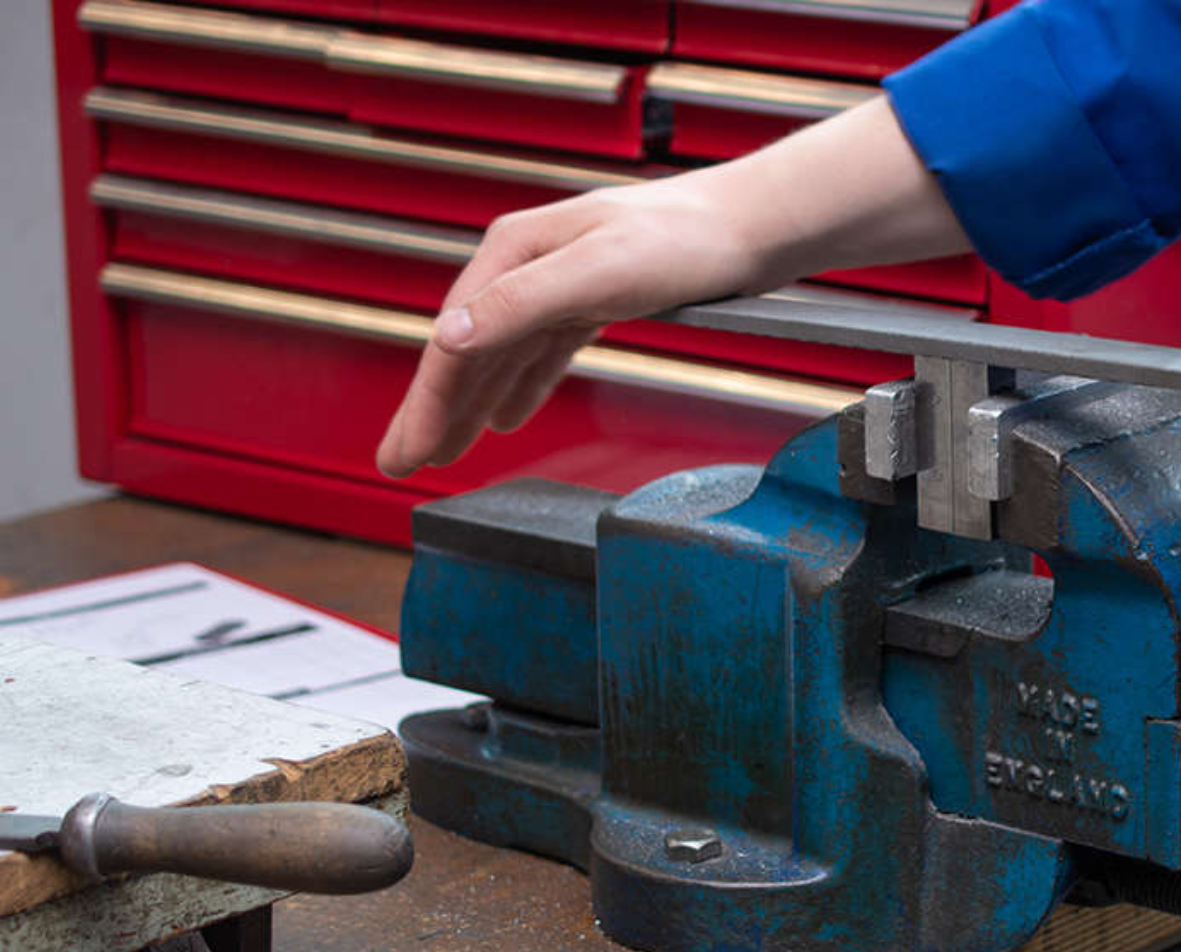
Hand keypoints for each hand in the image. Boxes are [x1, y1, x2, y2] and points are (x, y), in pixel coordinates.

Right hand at [374, 174, 762, 478]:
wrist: (746, 226)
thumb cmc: (682, 239)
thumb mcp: (596, 272)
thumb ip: (520, 303)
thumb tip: (449, 337)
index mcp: (514, 254)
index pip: (453, 343)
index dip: (424, 403)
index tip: (403, 453)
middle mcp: (527, 266)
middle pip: (467, 352)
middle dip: (434, 412)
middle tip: (402, 463)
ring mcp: (560, 284)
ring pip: (500, 356)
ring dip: (469, 406)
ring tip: (444, 450)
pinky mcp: (593, 301)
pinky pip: (540, 352)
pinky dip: (520, 388)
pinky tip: (506, 418)